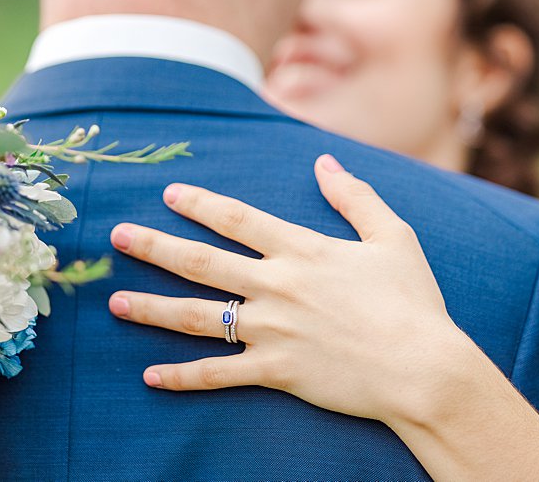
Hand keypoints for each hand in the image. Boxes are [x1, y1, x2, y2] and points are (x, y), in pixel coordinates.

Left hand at [108, 154, 484, 423]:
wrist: (424, 368)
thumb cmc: (414, 303)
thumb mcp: (393, 237)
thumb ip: (355, 197)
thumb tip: (326, 161)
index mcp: (302, 249)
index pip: (237, 218)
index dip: (199, 204)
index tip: (169, 194)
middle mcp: (278, 285)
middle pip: (201, 262)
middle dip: (154, 248)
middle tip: (116, 237)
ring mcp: (273, 330)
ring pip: (198, 317)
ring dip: (152, 309)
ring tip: (114, 303)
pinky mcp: (276, 371)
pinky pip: (219, 375)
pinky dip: (182, 377)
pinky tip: (150, 376)